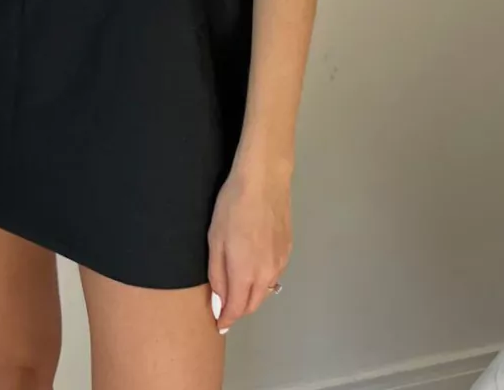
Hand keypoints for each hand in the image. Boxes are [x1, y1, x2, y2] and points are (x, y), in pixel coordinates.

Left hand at [207, 159, 291, 328]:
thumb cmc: (232, 207)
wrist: (264, 180)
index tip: (219, 324)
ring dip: (252, 294)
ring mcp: (281, 263)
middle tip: (225, 305)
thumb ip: (217, 276)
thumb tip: (219, 304)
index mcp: (246, 274)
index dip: (227, 319)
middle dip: (239, 309)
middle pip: (253, 304)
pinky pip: (274, 275)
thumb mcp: (215, 240)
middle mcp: (267, 275)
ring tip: (238, 285)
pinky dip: (263, 279)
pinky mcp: (288, 250)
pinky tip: (254, 266)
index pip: (237, 309)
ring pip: (266, 290)